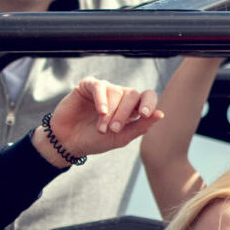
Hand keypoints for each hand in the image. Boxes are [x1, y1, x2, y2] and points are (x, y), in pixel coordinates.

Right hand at [38, 77, 162, 163]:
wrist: (69, 142)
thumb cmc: (95, 141)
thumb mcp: (120, 137)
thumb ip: (140, 126)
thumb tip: (161, 114)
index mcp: (131, 108)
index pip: (147, 96)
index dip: (149, 103)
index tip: (145, 114)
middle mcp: (119, 96)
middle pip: (132, 94)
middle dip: (124, 113)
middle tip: (114, 129)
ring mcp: (104, 90)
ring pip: (116, 92)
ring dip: (110, 112)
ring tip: (101, 128)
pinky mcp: (87, 86)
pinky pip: (99, 86)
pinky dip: (102, 99)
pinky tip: (101, 111)